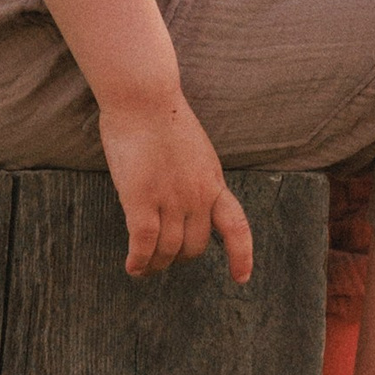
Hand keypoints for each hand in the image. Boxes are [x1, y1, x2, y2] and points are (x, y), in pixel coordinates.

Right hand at [97, 91, 254, 283]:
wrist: (145, 97)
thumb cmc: (162, 116)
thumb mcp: (195, 151)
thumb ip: (193, 177)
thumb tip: (183, 198)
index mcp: (213, 182)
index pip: (236, 227)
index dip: (241, 256)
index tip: (241, 278)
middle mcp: (197, 195)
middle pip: (194, 246)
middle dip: (179, 258)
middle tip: (163, 260)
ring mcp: (171, 199)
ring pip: (168, 250)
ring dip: (156, 265)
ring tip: (144, 269)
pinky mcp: (142, 199)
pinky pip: (143, 244)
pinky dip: (138, 261)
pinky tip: (132, 268)